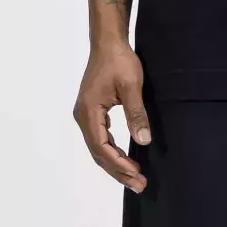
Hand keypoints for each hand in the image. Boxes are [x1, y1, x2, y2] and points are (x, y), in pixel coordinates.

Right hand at [72, 40, 151, 192]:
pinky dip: (112, 150)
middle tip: (139, 185)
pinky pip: (100, 137)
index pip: (102, 146)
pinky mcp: (92, 111)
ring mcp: (86, 114)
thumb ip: (136, 113)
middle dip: (118, 170)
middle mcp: (83, 117)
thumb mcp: (131, 85)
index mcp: (89, 112)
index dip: (118, 163)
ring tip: (134, 177)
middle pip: (98, 152)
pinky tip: (124, 157)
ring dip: (115, 163)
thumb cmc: (119, 60)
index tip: (136, 173)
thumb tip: (143, 140)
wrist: (108, 41)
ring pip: (99, 147)